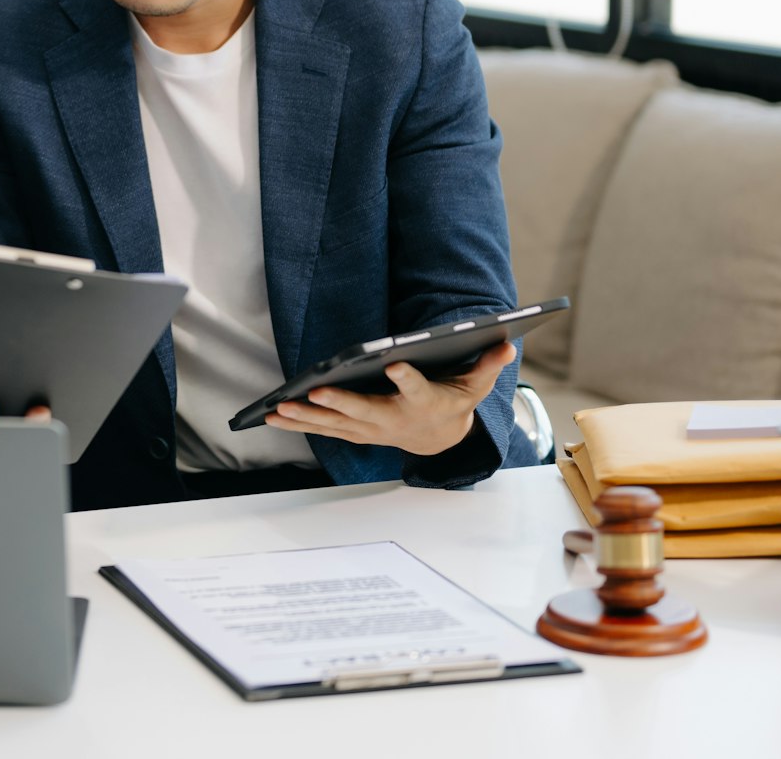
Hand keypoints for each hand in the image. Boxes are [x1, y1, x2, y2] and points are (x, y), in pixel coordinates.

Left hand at [265, 340, 516, 455]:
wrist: (441, 438)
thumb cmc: (454, 401)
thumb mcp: (477, 384)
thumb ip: (488, 364)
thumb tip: (507, 342)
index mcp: (425, 402)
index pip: (418, 388)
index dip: (408, 377)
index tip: (395, 362)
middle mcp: (395, 419)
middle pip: (365, 411)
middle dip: (339, 403)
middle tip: (315, 392)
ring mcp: (372, 429)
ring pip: (336, 424)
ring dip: (306, 418)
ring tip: (278, 408)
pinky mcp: (355, 431)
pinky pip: (324, 429)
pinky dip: (298, 423)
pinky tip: (272, 415)